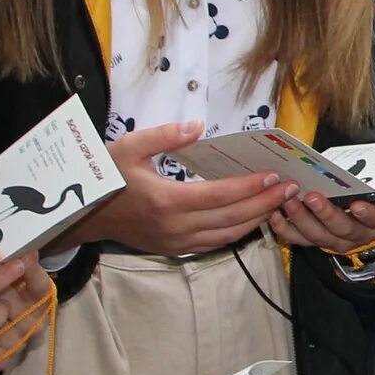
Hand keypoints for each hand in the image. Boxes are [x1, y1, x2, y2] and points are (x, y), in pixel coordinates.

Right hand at [61, 121, 302, 257]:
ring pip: (227, 235)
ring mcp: (176, 242)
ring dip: (256, 219)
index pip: (220, 196)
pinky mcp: (175, 249)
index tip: (274, 176)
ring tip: (280, 202)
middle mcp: (176, 227)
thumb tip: (197, 125)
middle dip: (265, 203)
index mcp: (166, 201)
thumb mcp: (130, 147)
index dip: (250, 187)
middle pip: (231, 218)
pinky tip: (252, 218)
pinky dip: (237, 231)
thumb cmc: (106, 178)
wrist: (83, 215)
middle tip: (291, 188)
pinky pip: (214, 243)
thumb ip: (165, 136)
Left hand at [273, 122, 374, 251]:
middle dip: (327, 213)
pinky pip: (300, 239)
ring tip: (290, 199)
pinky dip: (287, 229)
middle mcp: (359, 234)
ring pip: (318, 235)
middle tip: (313, 196)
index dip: (367, 214)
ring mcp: (336, 240)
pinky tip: (274, 214)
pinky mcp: (317, 241)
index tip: (357, 204)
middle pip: (342, 228)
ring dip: (302, 219)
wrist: (372, 223)